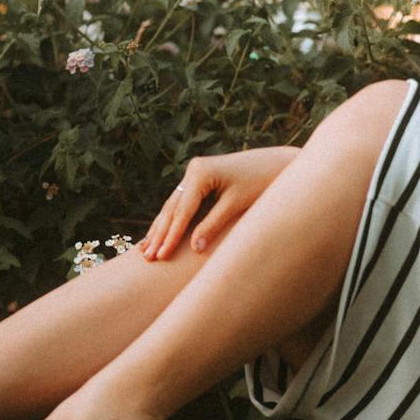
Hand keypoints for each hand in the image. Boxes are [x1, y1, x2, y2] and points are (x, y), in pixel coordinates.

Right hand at [140, 146, 300, 260]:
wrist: (274, 163)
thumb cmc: (260, 183)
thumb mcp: (236, 205)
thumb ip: (214, 225)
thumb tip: (194, 248)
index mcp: (201, 172)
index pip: (182, 210)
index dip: (171, 235)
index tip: (161, 255)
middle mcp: (193, 169)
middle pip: (172, 207)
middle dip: (160, 233)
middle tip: (147, 257)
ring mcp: (194, 172)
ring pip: (172, 205)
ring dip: (160, 228)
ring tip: (145, 250)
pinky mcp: (199, 178)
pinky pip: (180, 203)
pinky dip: (170, 220)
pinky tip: (158, 234)